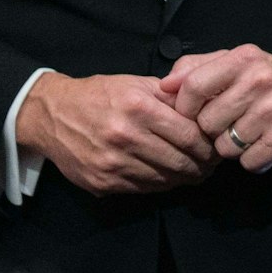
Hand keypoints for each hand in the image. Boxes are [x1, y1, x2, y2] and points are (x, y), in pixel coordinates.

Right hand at [16, 72, 217, 195]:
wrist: (52, 114)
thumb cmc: (101, 95)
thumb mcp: (138, 83)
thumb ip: (172, 96)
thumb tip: (207, 109)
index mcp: (139, 108)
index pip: (190, 135)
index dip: (210, 144)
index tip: (219, 145)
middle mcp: (125, 137)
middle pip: (180, 161)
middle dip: (203, 165)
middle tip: (214, 163)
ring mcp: (112, 163)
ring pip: (164, 179)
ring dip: (186, 177)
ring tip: (198, 171)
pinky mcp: (101, 182)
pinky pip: (144, 188)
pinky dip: (162, 184)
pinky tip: (171, 177)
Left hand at [160, 45, 271, 173]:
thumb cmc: (268, 82)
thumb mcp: (236, 64)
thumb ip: (197, 68)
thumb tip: (163, 85)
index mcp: (244, 59)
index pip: (193, 87)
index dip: (185, 108)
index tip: (192, 114)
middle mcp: (261, 81)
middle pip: (206, 122)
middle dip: (213, 130)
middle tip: (230, 124)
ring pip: (225, 146)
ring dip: (232, 147)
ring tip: (249, 134)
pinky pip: (248, 162)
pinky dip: (253, 160)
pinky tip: (264, 145)